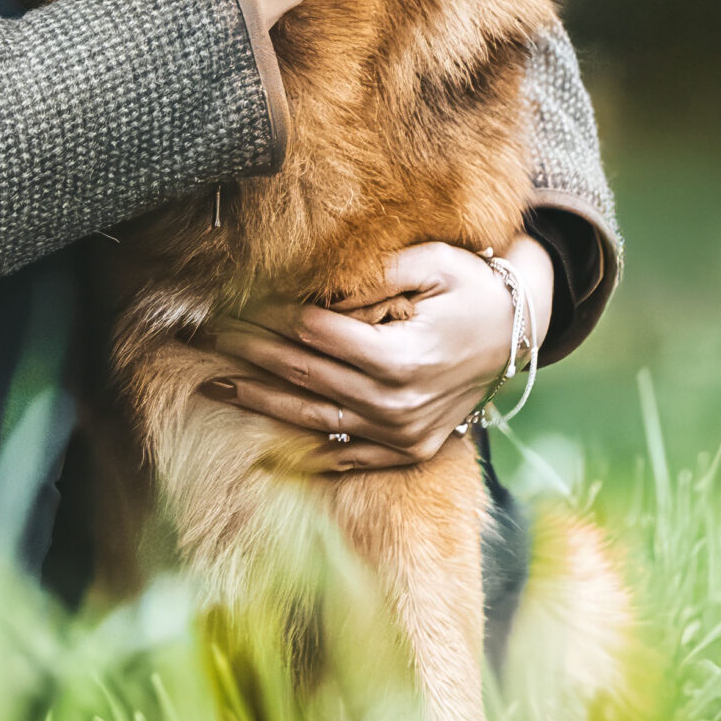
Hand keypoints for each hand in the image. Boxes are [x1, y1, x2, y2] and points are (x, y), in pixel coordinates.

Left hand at [196, 233, 555, 471]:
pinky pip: (346, 458)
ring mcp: (403, 434)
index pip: (315, 333)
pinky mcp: (408, 451)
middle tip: (200, 335)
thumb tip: (313, 281)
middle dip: (247, 353)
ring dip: (259, 404)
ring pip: (314, 421)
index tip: (228, 299)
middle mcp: (399, 403)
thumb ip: (374, 273)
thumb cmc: (473, 285)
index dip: (266, 314)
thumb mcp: (434, 262)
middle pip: (304, 375)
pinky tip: (262, 448)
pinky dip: (303, 453)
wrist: (520, 334)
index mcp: (403, 356)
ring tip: (212, 387)